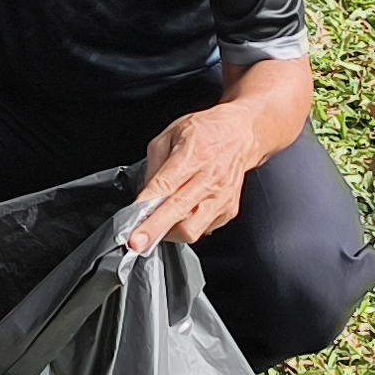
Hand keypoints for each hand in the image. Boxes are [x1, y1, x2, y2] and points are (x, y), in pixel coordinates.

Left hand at [126, 105, 251, 254]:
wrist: (241, 134)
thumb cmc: (206, 132)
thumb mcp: (170, 135)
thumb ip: (155, 165)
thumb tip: (145, 194)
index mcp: (192, 156)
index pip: (166, 186)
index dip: (147, 207)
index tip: (133, 223)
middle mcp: (208, 179)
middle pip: (179, 211)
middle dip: (155, 230)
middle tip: (137, 243)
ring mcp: (221, 197)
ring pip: (193, 229)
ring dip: (171, 232)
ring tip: (159, 225)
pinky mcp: (229, 210)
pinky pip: (203, 229)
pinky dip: (188, 227)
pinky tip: (183, 215)